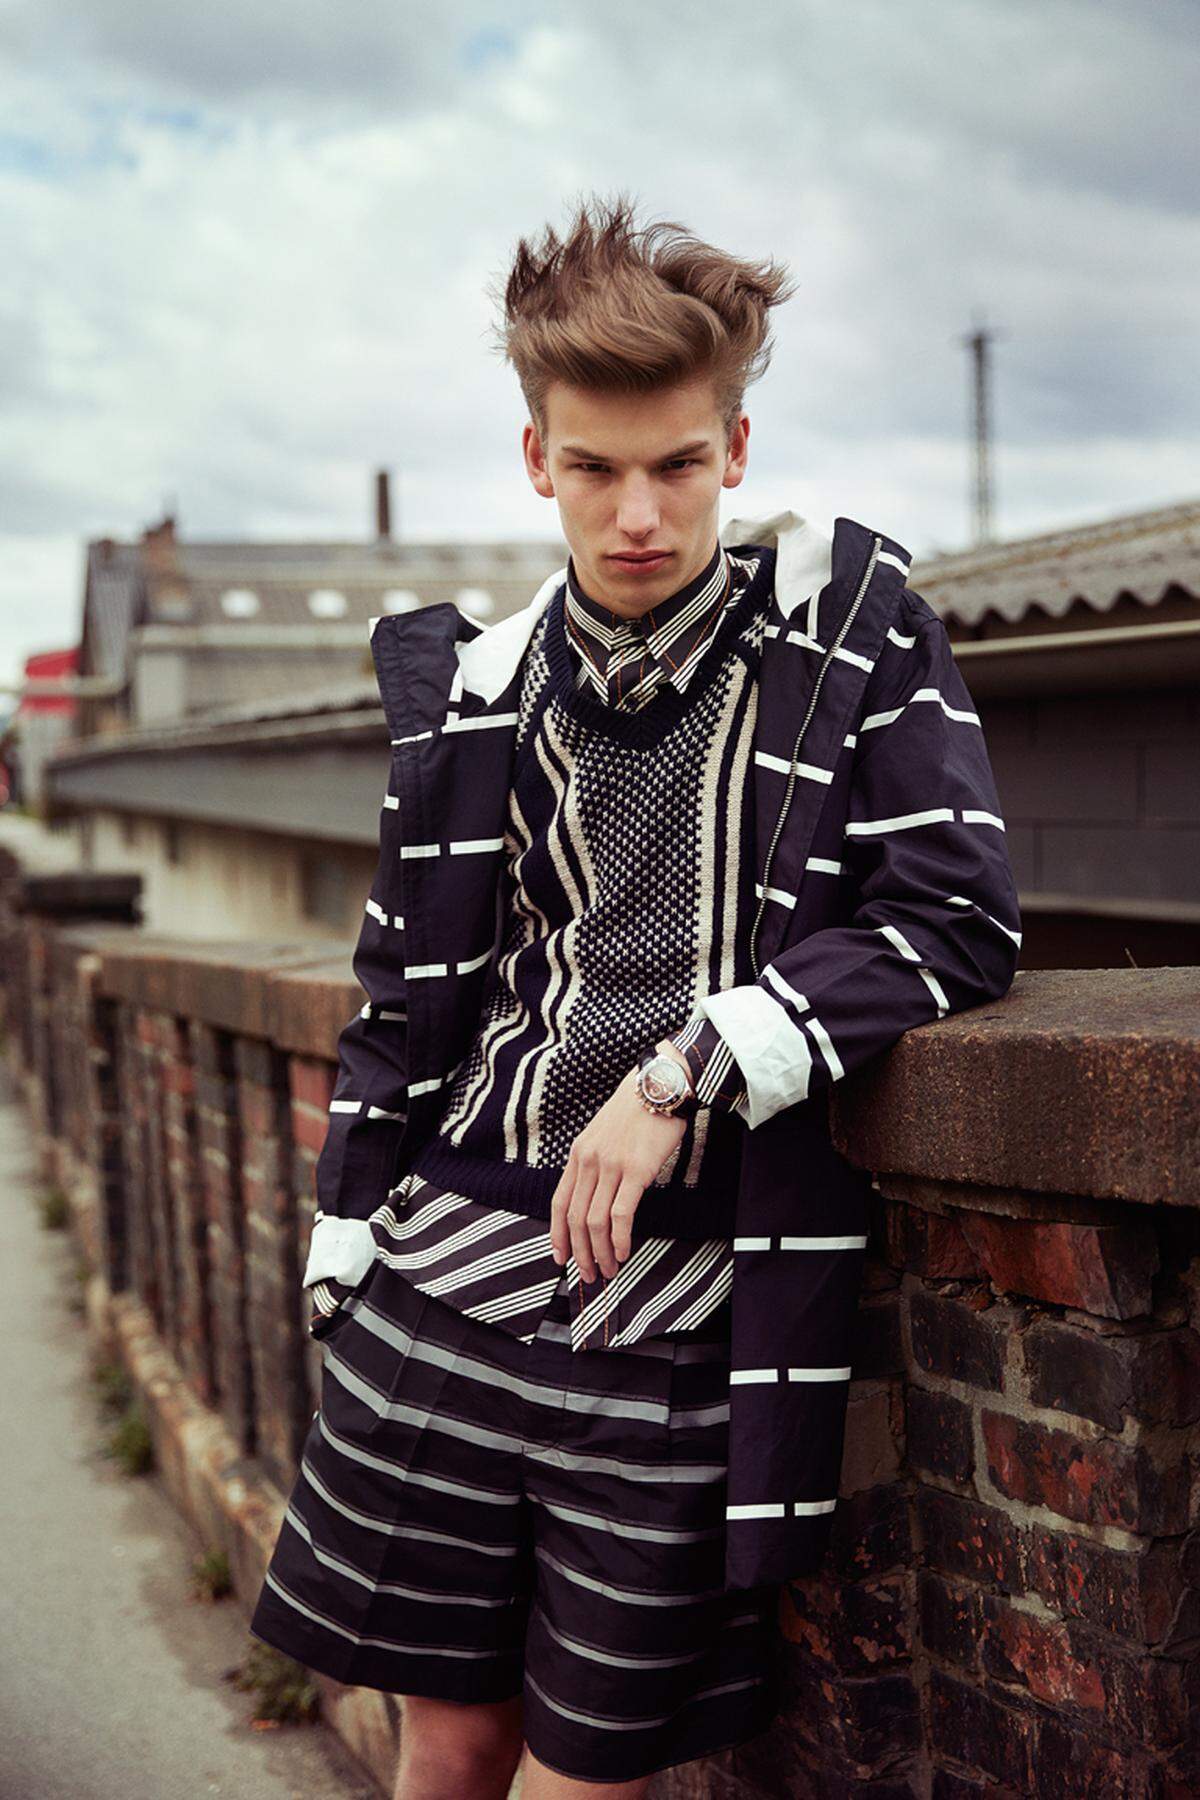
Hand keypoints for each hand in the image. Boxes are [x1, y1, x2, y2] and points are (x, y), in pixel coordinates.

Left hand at [549, 1042, 692, 1280]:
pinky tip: (624, 1251)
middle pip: (575, 1218)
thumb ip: (596, 1162)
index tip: (560, 1257)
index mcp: (579, 1154)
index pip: (559, 1202)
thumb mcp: (603, 1133)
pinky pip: (621, 1214)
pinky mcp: (636, 1170)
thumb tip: (596, 1195)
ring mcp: (611, 1165)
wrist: (661, 1084)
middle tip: (588, 1274)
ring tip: (608, 1268)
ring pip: (595, 1221)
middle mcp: (589, 1160)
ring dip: (600, 1252)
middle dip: (578, 1252)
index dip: (557, 1234)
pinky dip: (620, 1238)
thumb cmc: (638, 1110)